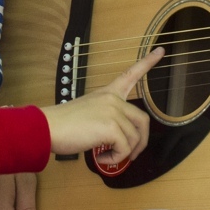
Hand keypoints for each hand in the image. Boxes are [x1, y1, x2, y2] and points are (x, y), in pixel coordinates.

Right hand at [40, 47, 162, 166]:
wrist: (48, 128)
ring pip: (134, 139)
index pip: (131, 74)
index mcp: (108, 93)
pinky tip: (102, 157)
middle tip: (132, 154)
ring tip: (107, 156)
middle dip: (141, 141)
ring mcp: (113, 112)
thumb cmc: (64, 124)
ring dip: (124, 154)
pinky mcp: (111, 127)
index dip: (147, 62)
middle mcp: (113, 99)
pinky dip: (116, 159)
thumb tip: (119, 140)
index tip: (161, 51)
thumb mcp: (89, 112)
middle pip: (143, 120)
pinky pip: (124, 149)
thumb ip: (107, 118)